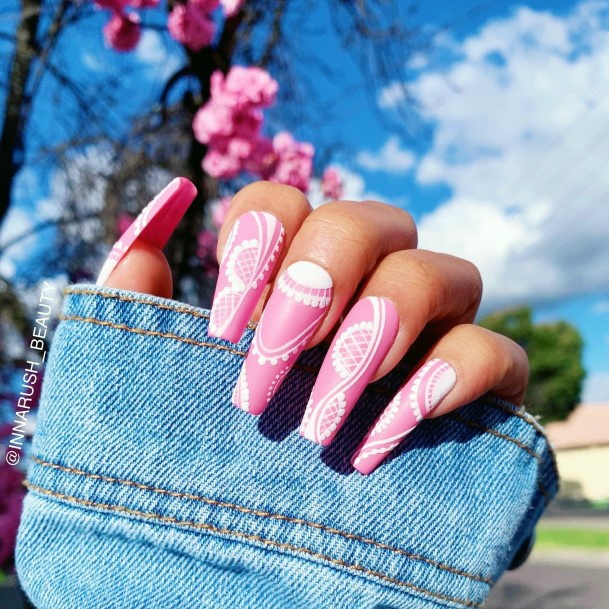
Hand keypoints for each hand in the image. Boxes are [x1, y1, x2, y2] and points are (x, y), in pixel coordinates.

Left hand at [99, 180, 528, 473]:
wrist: (291, 549)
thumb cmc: (225, 452)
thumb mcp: (170, 381)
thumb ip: (143, 303)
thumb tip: (148, 224)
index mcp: (294, 276)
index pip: (285, 204)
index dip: (258, 240)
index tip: (224, 322)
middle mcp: (371, 283)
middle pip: (369, 222)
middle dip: (318, 285)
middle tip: (271, 368)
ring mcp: (436, 328)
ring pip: (445, 272)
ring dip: (379, 332)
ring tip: (322, 417)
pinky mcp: (483, 385)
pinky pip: (495, 353)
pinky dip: (448, 380)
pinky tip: (385, 433)